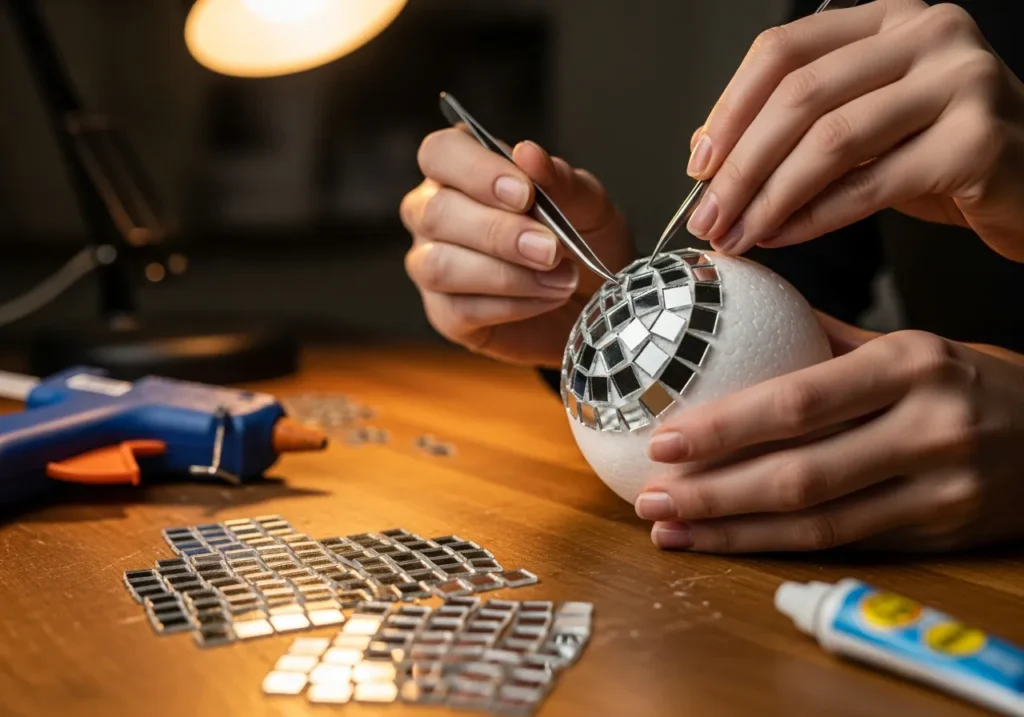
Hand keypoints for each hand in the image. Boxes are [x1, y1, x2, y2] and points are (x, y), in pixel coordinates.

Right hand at [401, 129, 633, 366]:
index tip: (525, 194)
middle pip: (434, 212)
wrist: (599, 301)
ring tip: (560, 279)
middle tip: (551, 249)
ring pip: (439, 265)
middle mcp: (434, 213)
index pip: (440, 153)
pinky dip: (513, 305)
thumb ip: (559, 179)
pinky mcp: (444, 314)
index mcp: (462, 170)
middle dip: (498, 233)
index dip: (476, 172)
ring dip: (506, 275)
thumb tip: (528, 154)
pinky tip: (547, 298)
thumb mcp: (587, 205)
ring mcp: (432, 265)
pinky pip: (460, 310)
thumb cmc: (583, 241)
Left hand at [634, 314, 1023, 552]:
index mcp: (911, 364)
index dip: (727, 427)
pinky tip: (726, 542)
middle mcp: (929, 428)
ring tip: (668, 528)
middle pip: (801, 473)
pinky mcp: (939, 533)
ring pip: (817, 522)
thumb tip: (732, 305)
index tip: (665, 437)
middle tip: (651, 496)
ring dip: (732, 530)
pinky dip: (776, 547)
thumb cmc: (968, 379)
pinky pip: (843, 544)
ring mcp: (939, 490)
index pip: (800, 401)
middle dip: (713, 491)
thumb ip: (823, 336)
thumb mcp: (908, 343)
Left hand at [684, 0, 1023, 261]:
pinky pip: (870, 184)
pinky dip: (815, 217)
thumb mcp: (865, 126)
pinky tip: (783, 236)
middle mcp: (929, 33)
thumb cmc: (942, 154)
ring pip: (831, 140)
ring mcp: (960, 81)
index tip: (697, 165)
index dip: (729, 110)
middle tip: (708, 216)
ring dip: (769, 197)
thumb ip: (799, 125)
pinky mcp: (979, 140)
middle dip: (739, 166)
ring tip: (738, 234)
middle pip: (800, 95)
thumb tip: (707, 150)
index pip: (785, 50)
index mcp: (889, 18)